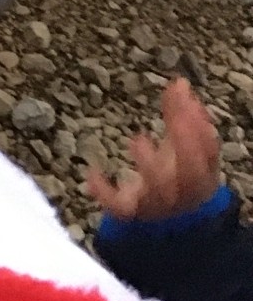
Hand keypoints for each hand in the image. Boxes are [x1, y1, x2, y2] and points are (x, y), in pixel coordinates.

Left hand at [88, 78, 222, 221]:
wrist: (163, 218)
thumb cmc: (175, 174)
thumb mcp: (178, 145)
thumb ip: (179, 115)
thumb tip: (179, 82)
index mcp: (201, 176)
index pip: (208, 154)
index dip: (201, 129)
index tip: (187, 100)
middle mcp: (183, 193)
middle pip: (191, 175)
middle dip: (186, 145)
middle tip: (176, 118)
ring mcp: (157, 205)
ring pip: (159, 193)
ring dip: (151, 165)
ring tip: (137, 139)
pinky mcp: (130, 213)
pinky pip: (119, 207)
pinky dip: (105, 192)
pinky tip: (92, 172)